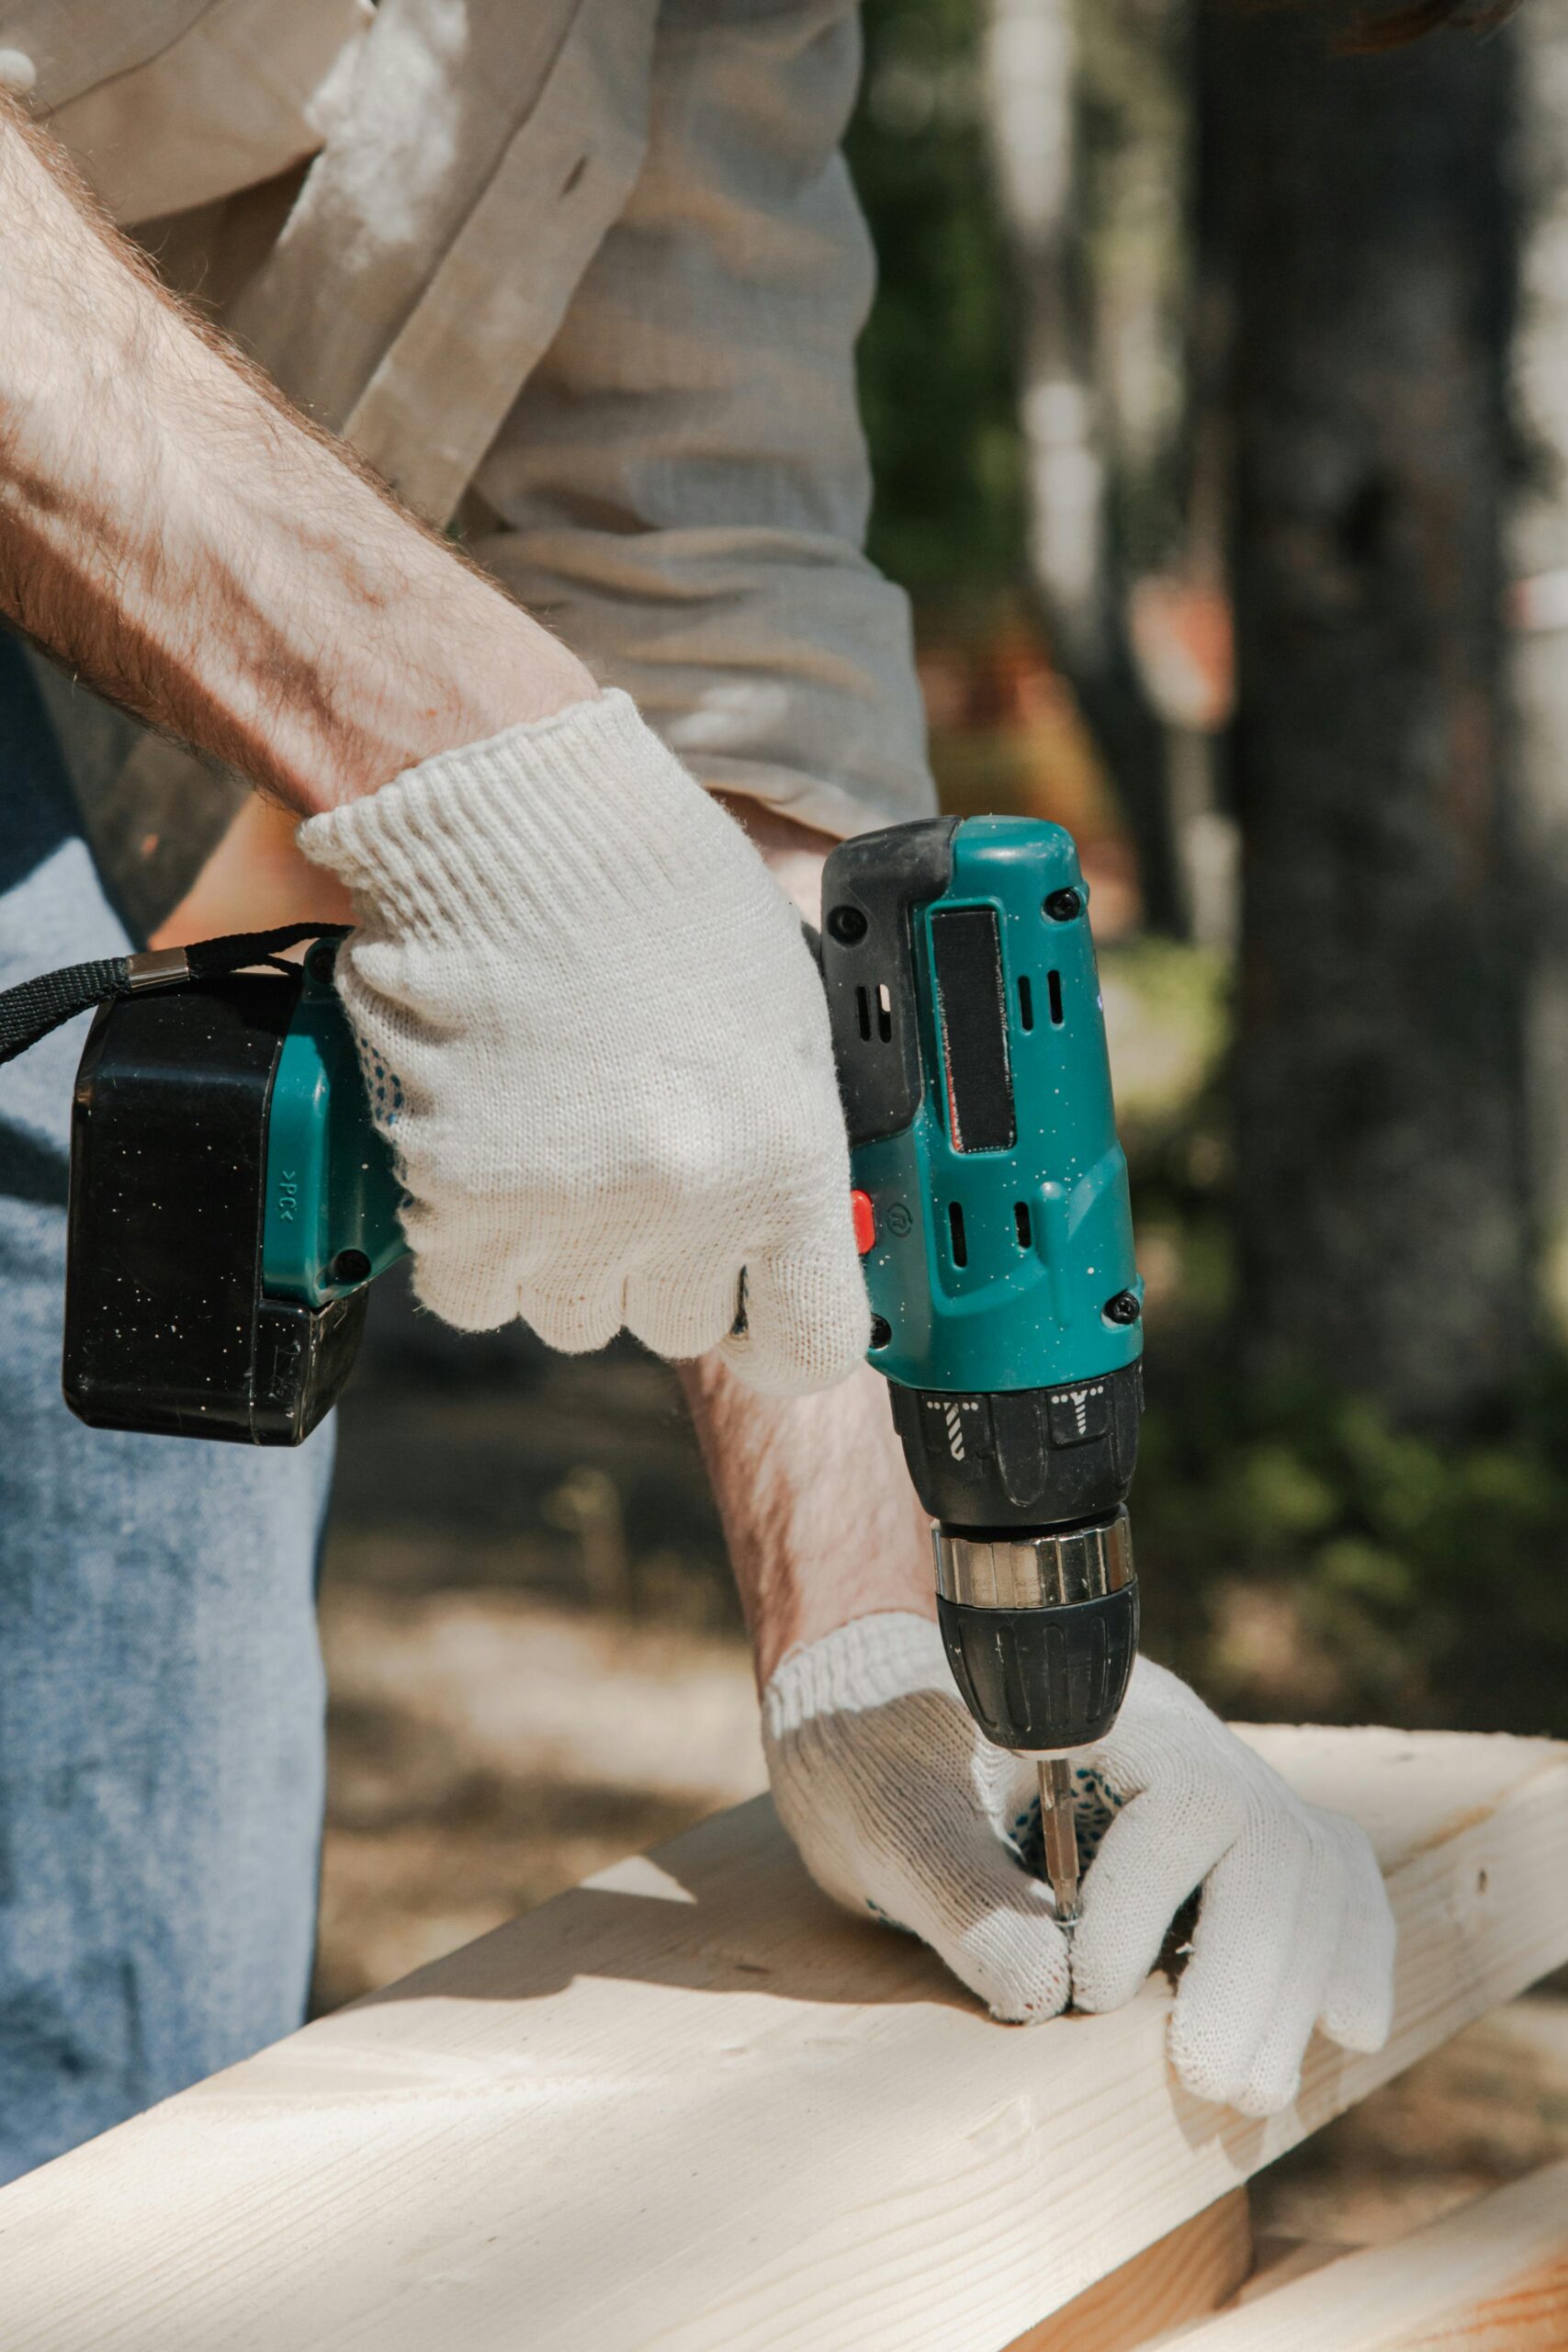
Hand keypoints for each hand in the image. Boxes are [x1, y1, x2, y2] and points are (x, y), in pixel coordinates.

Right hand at [299, 690, 868, 1393]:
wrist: (510, 817)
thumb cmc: (656, 893)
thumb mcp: (781, 1016)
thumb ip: (789, 1142)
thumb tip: (798, 1236)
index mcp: (787, 1159)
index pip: (809, 1344)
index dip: (782, 1337)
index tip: (760, 1316)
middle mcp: (684, 1206)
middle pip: (677, 1325)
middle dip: (660, 1264)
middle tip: (632, 1170)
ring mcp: (564, 1214)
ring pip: (570, 1317)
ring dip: (564, 1259)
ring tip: (555, 1146)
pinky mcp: (456, 1203)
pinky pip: (473, 1296)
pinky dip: (475, 1249)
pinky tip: (488, 1162)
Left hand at [762, 1614, 1395, 2113]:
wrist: (877, 1723)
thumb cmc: (874, 1758)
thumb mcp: (883, 1817)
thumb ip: (954, 1890)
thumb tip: (1041, 1991)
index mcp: (1094, 1711)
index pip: (1181, 1796)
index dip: (1151, 1902)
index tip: (1084, 1986)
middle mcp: (1176, 1739)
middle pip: (1269, 1839)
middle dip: (1257, 1970)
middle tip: (1211, 2082)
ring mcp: (1213, 1780)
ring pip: (1309, 1864)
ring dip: (1302, 1982)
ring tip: (1252, 2092)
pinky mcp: (1227, 1836)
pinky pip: (1321, 1875)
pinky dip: (1346, 1944)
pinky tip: (1348, 2025)